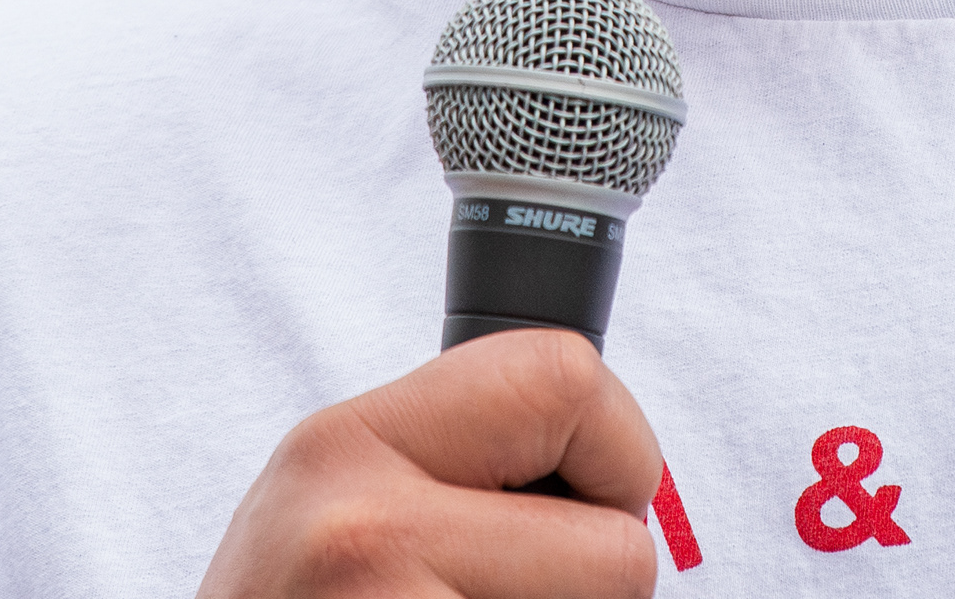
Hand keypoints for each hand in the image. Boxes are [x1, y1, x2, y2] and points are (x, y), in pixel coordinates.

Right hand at [197, 328, 663, 596]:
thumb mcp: (334, 504)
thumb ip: (446, 460)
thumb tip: (606, 449)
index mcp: (344, 442)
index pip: (566, 377)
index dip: (616, 451)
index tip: (584, 502)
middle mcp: (359, 530)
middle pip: (619, 549)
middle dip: (595, 584)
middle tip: (506, 592)